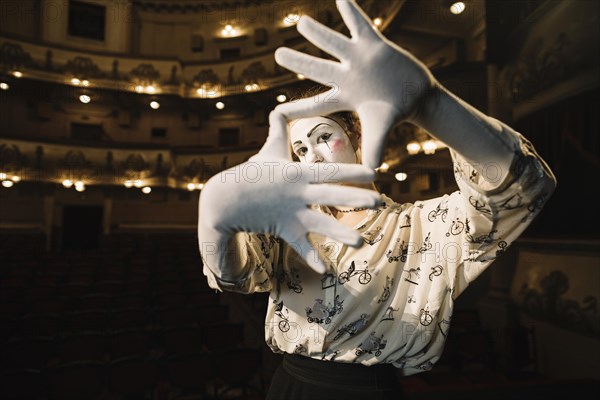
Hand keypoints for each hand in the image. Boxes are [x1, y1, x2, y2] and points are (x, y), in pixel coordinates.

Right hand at [198, 111, 380, 273]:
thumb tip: (278, 107)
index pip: (329, 170)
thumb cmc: (251, 173)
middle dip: (355, 198)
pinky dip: (312, 259)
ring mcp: (292, 213)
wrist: (223, 199)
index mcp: (298, 173)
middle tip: (379, 202)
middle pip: (330, 196)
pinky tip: (326, 271)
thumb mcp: (268, 149)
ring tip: (361, 242)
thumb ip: (278, 129)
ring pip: (320, 225)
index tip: (374, 171)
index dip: (351, 170)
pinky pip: (299, 246)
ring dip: (340, 233)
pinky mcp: (284, 229)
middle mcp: (298, 193)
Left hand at [274, 0, 436, 168]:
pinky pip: (360, 24)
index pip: (316, 103)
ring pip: (333, 43)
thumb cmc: (395, 113)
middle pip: (316, 68)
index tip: (277, 110)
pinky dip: (351, 11)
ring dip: (317, 32)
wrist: (416, 95)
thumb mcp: (381, 131)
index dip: (298, 108)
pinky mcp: (374, 44)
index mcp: (344, 97)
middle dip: (297, 61)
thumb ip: (374, 148)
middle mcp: (346, 76)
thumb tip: (371, 174)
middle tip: (277, 53)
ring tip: (300, 22)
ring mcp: (359, 59)